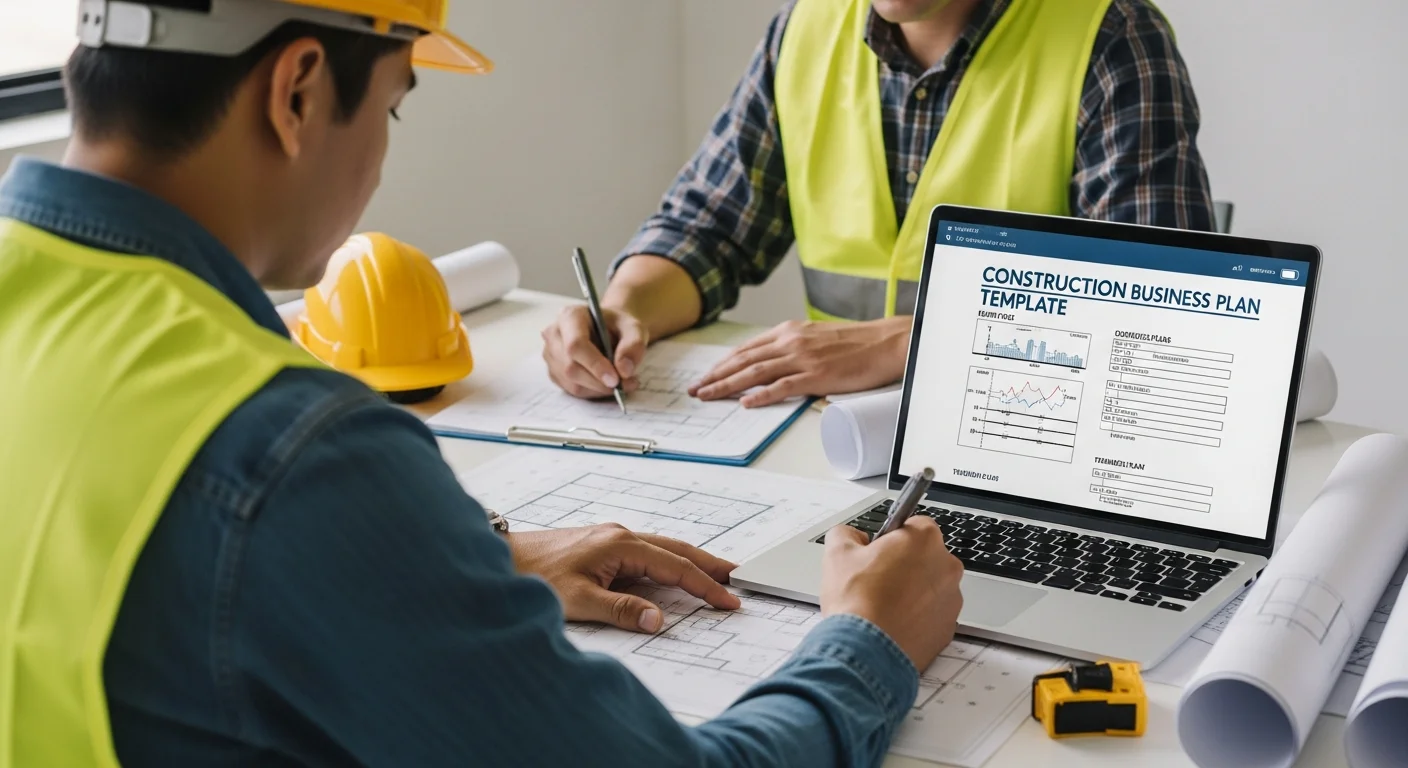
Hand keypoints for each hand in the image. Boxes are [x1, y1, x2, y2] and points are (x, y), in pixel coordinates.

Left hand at [509, 524, 740, 632]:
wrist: (500, 558)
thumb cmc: (532, 575)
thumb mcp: (576, 600)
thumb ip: (620, 611)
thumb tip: (658, 620)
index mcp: (620, 545)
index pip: (675, 566)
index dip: (705, 585)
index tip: (729, 600)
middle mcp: (620, 535)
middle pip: (677, 549)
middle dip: (710, 563)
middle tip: (740, 576)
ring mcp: (611, 538)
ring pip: (663, 548)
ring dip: (691, 561)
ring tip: (716, 573)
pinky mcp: (602, 545)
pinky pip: (647, 552)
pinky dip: (668, 562)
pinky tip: (671, 573)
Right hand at [542, 305, 648, 399]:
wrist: (608, 330)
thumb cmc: (618, 326)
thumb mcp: (634, 328)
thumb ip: (633, 345)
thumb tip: (624, 370)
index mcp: (570, 316)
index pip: (576, 345)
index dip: (595, 365)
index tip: (615, 379)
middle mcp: (554, 334)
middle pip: (571, 367)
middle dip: (599, 382)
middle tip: (625, 384)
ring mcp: (551, 355)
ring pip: (571, 382)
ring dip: (599, 389)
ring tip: (622, 383)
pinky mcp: (554, 372)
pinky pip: (572, 390)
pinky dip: (594, 392)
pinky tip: (606, 383)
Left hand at [689, 317, 911, 407]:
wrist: (887, 342)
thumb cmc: (857, 343)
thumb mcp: (817, 337)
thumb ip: (794, 347)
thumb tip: (774, 363)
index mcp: (789, 332)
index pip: (746, 349)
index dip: (722, 364)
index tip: (706, 376)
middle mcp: (791, 342)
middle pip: (744, 360)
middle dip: (716, 375)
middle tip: (696, 390)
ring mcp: (803, 358)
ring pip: (756, 372)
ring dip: (728, 385)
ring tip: (709, 396)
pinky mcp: (817, 375)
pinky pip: (783, 386)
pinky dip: (762, 395)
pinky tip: (746, 403)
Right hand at [820, 518, 963, 670]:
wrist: (866, 652)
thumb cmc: (857, 602)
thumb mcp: (837, 552)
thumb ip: (847, 533)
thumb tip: (852, 537)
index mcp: (924, 539)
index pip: (914, 525)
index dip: (892, 538)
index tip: (879, 551)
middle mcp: (946, 566)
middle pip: (925, 557)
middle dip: (905, 565)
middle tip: (877, 580)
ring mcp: (951, 600)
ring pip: (930, 587)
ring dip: (912, 592)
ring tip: (882, 606)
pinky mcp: (948, 629)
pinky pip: (932, 615)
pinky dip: (916, 618)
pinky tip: (892, 624)